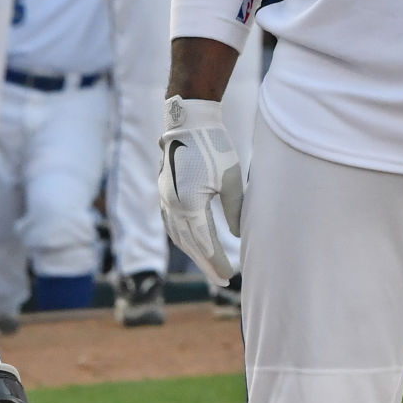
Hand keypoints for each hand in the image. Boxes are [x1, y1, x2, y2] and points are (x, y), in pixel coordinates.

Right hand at [158, 95, 242, 285]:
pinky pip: (170, 224)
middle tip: (222, 281)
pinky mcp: (164, 192)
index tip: (230, 277)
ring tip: (209, 265)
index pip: (205, 243)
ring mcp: (165, 200)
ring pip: (177, 236)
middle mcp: (173, 206)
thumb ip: (235, 209)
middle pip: (190, 245)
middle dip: (206, 264)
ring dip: (193, 253)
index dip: (217, 262)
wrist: (187, 122)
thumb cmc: (214, 147)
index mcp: (189, 205)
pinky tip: (191, 243)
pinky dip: (181, 238)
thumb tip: (238, 235)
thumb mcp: (230, 179)